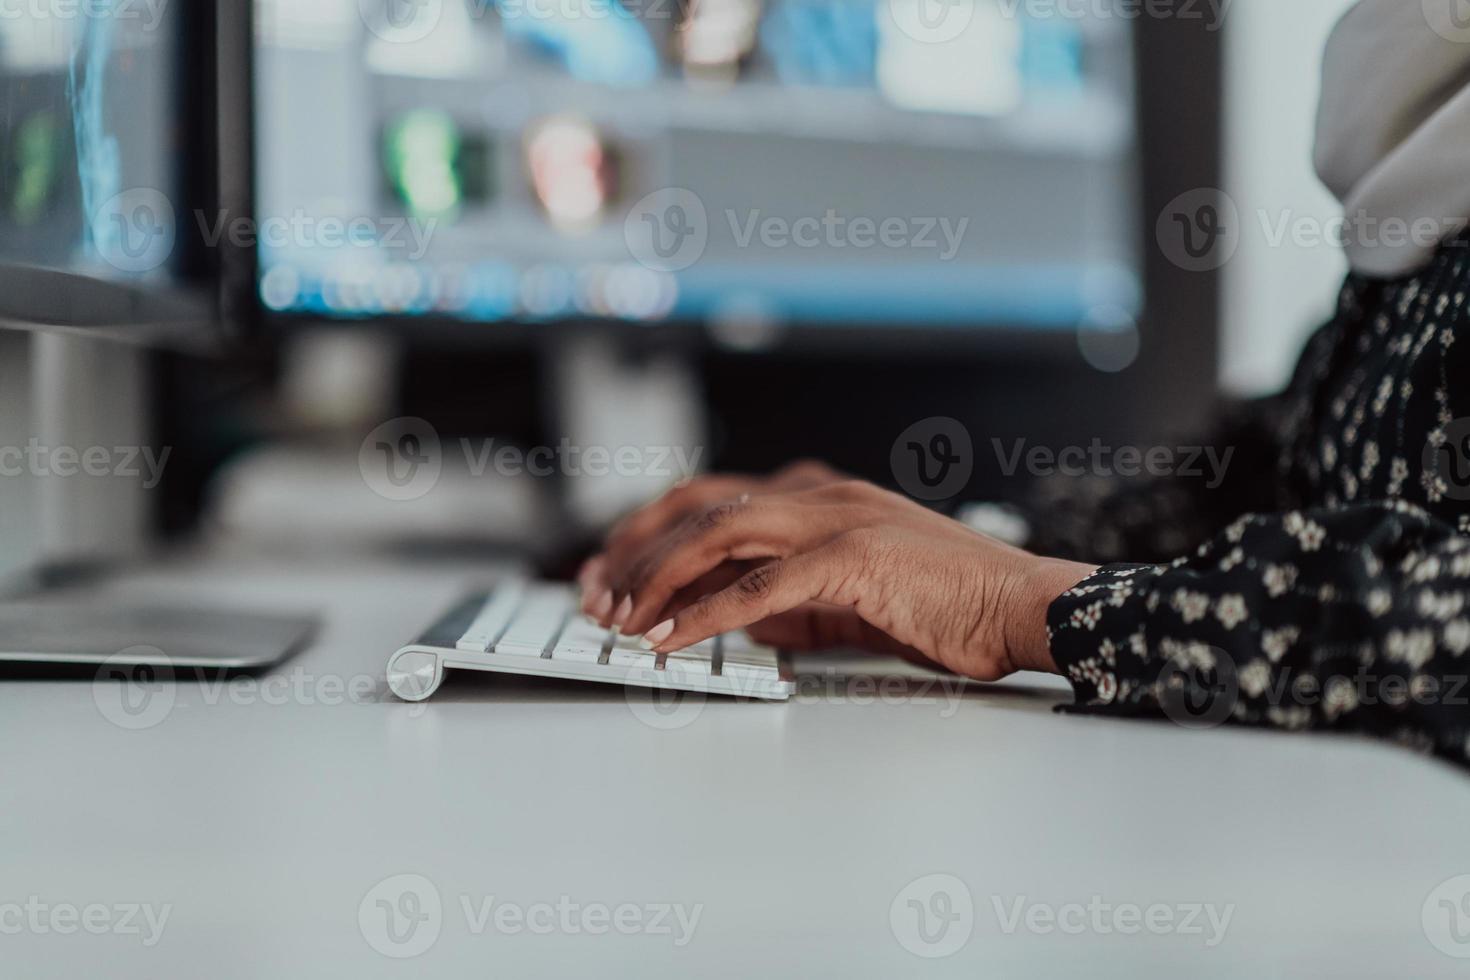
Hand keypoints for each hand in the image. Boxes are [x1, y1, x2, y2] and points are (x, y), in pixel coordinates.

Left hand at [583, 477, 1094, 681]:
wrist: (1020, 604)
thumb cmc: (946, 604)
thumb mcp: (852, 596)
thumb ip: (793, 597)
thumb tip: (736, 618)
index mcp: (817, 494)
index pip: (710, 499)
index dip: (649, 533)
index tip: (609, 572)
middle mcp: (818, 494)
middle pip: (698, 503)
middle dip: (635, 547)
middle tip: (594, 592)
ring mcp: (835, 518)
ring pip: (717, 533)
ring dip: (657, 579)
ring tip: (619, 620)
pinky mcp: (852, 557)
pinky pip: (758, 585)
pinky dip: (705, 614)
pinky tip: (671, 640)